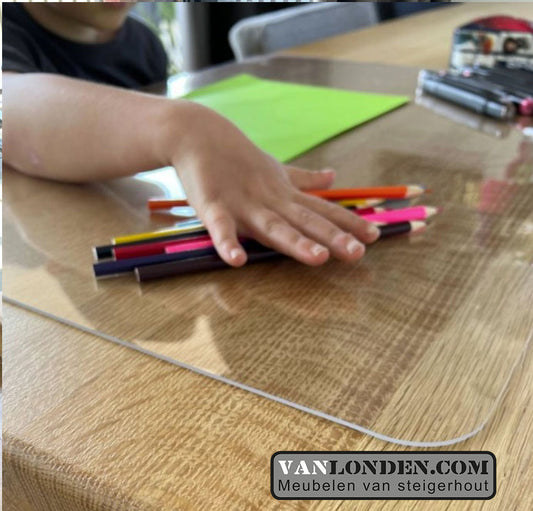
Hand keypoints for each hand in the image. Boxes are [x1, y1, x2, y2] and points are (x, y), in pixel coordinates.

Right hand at [169, 103, 379, 266]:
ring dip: (295, 242)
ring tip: (319, 257)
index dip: (347, 223)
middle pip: (305, 221)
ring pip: (273, 226)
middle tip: (358, 254)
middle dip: (332, 237)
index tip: (375, 237)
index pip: (321, 210)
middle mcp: (270, 200)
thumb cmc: (239, 157)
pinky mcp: (213, 205)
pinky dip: (228, 243)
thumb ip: (305, 178)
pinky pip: (221, 227)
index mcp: (285, 195)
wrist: (197, 133)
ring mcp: (243, 203)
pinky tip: (237, 261)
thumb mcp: (277, 169)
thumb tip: (334, 175)